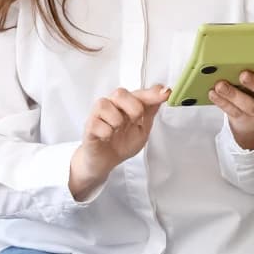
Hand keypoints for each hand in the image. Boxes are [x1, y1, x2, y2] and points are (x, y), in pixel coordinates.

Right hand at [69, 85, 169, 199]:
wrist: (105, 161)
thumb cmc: (122, 142)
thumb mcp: (142, 128)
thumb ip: (150, 111)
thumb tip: (163, 92)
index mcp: (126, 104)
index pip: (139, 93)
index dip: (152, 93)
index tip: (165, 93)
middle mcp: (111, 104)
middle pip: (120, 93)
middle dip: (132, 108)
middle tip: (133, 122)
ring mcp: (98, 114)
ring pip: (106, 106)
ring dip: (116, 122)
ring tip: (115, 131)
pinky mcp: (89, 126)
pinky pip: (98, 124)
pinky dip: (106, 133)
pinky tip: (106, 137)